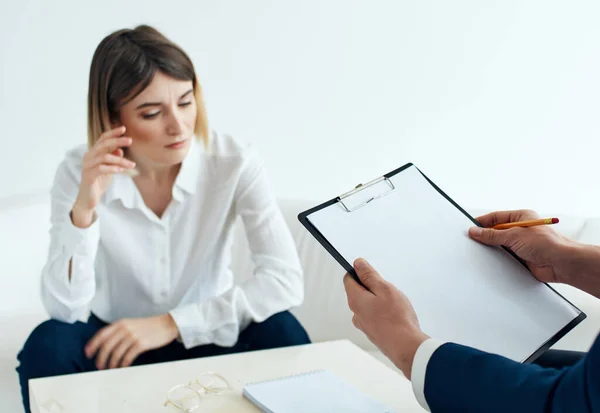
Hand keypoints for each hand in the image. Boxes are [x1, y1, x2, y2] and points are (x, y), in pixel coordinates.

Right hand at [72, 126, 135, 227]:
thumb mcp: (109, 169)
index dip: (112, 133)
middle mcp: (89, 157)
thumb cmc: (99, 182)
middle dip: (117, 141)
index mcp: (93, 153)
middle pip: (103, 144)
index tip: (124, 128)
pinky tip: (121, 170)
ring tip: (131, 165)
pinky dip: (112, 168)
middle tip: (130, 140)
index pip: (102, 139)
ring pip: (105, 157)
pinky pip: (101, 169)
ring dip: (120, 160)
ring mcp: (87, 166)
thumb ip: (113, 159)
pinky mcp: (88, 176)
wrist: (89, 199)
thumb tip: (120, 150)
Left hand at [85, 314, 178, 369]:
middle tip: (99, 366)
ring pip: (116, 353)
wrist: (167, 324)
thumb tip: (106, 346)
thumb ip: (120, 331)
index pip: (101, 334)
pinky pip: (128, 357)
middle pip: (106, 346)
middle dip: (101, 358)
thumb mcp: (132, 324)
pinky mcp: (141, 343)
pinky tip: (122, 367)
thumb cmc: (149, 326)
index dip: (92, 345)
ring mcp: (133, 336)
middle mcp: (125, 328)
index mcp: (121, 323)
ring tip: (110, 369)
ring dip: (111, 363)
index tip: (88, 354)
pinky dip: (123, 364)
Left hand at [344, 258, 428, 378]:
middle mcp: (356, 314)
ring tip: (395, 305)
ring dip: (379, 302)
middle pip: (359, 292)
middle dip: (373, 288)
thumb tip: (358, 264)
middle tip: (388, 291)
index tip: (371, 272)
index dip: (359, 272)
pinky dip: (383, 314)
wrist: (406, 347)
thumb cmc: (397, 318)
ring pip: (368, 306)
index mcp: (355, 300)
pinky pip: (375, 317)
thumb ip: (369, 276)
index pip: (349, 279)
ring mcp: (364, 325)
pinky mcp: (373, 334)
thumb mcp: (384, 289)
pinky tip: (396, 316)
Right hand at [468, 210, 576, 283]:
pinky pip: (504, 257)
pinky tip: (489, 261)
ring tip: (478, 251)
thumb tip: (475, 231)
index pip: (496, 217)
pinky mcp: (521, 257)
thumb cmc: (546, 243)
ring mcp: (520, 244)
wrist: (561, 264)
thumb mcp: (514, 235)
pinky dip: (497, 259)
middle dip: (484, 236)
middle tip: (470, 240)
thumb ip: (492, 234)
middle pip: (496, 231)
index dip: (482, 222)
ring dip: (491, 248)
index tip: (469, 227)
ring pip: (500, 245)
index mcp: (521, 217)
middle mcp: (520, 230)